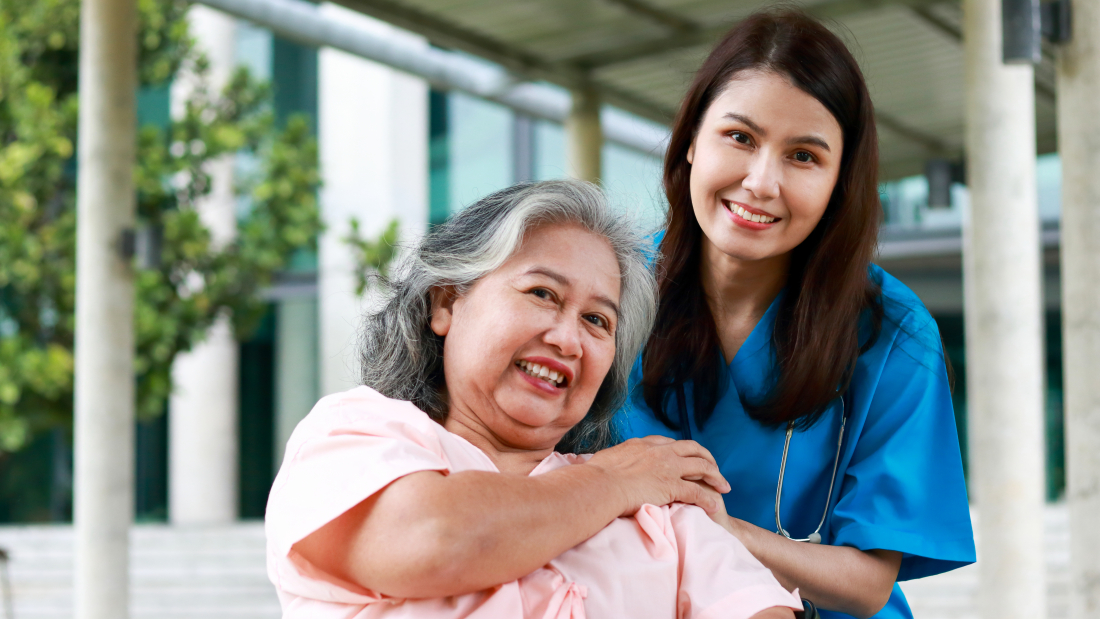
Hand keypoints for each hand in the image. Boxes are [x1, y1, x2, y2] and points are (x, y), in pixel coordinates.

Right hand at [585, 436, 729, 516]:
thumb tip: (606, 465)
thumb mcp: (606, 460)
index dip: (683, 450)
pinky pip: (697, 492)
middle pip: (693, 450)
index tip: (688, 457)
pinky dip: (708, 499)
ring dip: (716, 477)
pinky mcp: (671, 485)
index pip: (671, 443)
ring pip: (701, 468)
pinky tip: (715, 506)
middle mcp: (660, 451)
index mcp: (644, 444)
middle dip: (707, 458)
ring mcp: (668, 467)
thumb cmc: (595, 477)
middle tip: (714, 469)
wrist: (598, 485)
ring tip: (724, 487)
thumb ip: (615, 461)